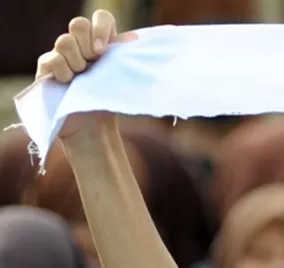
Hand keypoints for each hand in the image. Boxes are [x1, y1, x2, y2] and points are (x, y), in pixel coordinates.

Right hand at [35, 10, 130, 138]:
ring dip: (77, 61)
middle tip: (92, 64)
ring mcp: (61, 54)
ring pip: (64, 40)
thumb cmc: (109, 102)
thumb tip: (133, 39)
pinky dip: (63, 71)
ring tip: (80, 77)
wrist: (93, 129)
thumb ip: (123, 57)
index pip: (101, 18)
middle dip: (88, 45)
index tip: (102, 50)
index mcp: (101, 43)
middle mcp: (80, 45)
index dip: (101, 28)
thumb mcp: (121, 78)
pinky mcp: (46, 68)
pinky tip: (68, 83)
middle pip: (78, 24)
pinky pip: (52, 59)